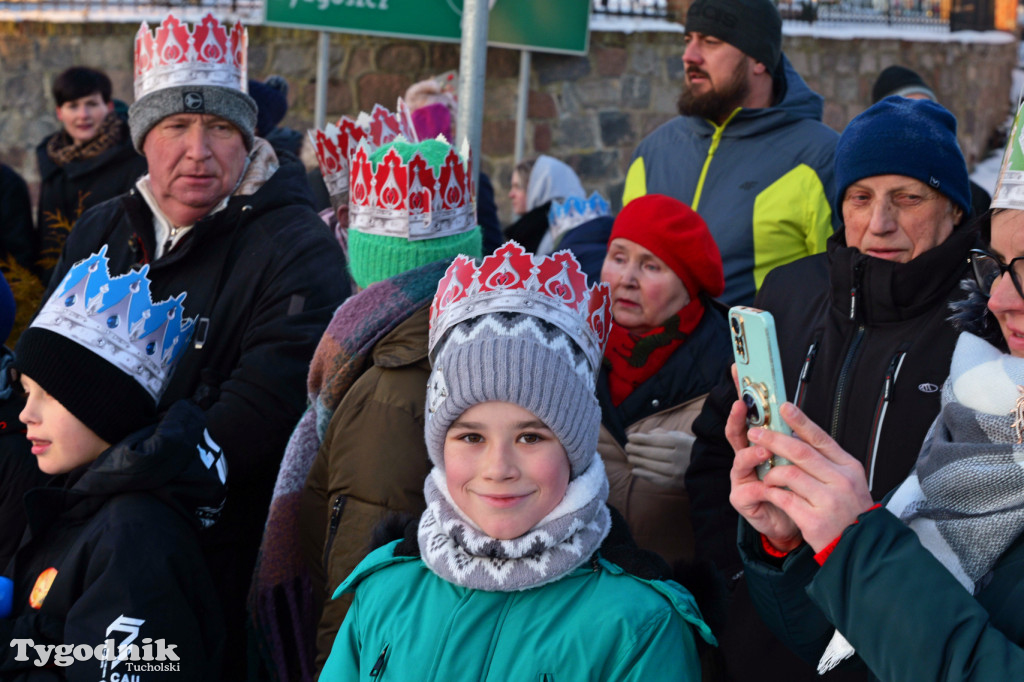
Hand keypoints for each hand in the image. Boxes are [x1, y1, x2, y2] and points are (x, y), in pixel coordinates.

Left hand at [625, 428, 694, 487]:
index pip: (655, 440)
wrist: (712, 469)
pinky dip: (644, 474)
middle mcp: (679, 457)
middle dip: (636, 449)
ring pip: (652, 466)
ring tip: (629, 457)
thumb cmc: (693, 449)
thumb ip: (665, 434)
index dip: (640, 439)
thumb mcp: (683, 437)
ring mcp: (678, 471)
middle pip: (652, 453)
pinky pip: (657, 479)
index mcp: (681, 443)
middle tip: (627, 447)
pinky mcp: (676, 483)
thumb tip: (648, 434)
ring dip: (638, 461)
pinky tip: (635, 470)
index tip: (630, 437)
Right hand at [727, 398, 801, 551]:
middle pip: (736, 433)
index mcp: (760, 445)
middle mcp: (747, 458)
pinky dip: (761, 488)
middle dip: (736, 418)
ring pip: (740, 460)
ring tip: (766, 451)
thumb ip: (791, 439)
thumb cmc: (796, 489)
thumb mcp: (796, 460)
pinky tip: (769, 488)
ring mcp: (742, 477)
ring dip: (752, 454)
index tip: (738, 373)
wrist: (795, 522)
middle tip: (741, 406)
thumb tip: (793, 410)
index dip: (743, 395)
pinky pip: (748, 490)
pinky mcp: (742, 499)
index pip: (750, 416)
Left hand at [748, 403, 873, 552]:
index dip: (800, 421)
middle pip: (801, 452)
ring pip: (789, 474)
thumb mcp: (849, 483)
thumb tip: (799, 438)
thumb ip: (827, 463)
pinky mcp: (814, 520)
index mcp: (849, 468)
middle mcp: (841, 481)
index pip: (821, 439)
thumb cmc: (850, 513)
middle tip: (755, 433)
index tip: (784, 407)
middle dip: (773, 439)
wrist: (862, 550)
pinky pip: (784, 498)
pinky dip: (773, 493)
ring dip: (772, 472)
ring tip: (768, 476)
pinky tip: (770, 492)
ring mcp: (829, 501)